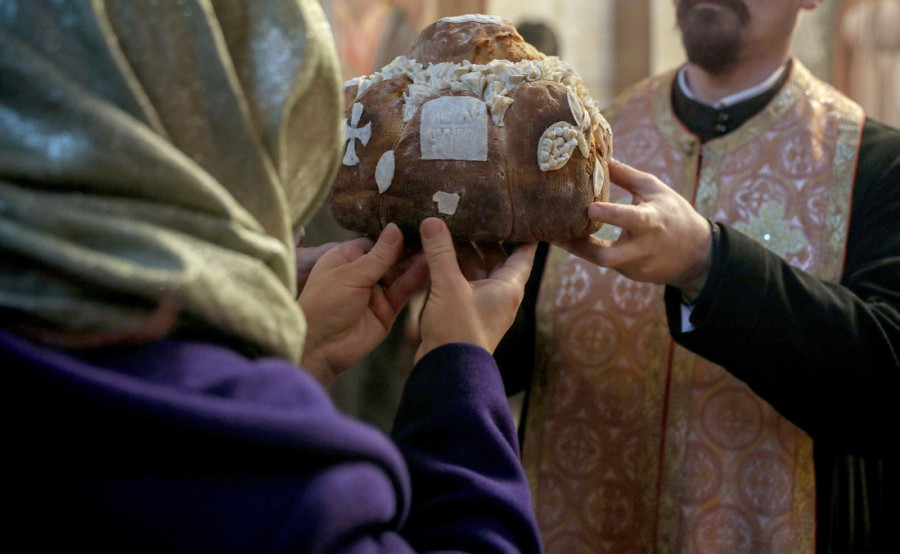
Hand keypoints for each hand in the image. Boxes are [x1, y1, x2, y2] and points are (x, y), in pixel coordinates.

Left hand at [298, 224, 427, 384]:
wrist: (320, 348)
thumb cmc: (324, 305)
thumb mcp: (350, 275)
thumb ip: (378, 255)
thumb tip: (395, 228)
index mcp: (346, 258)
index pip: (375, 241)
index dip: (394, 233)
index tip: (416, 221)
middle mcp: (362, 273)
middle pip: (391, 256)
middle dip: (410, 246)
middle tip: (434, 231)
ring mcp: (376, 292)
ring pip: (400, 273)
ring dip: (416, 261)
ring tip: (438, 246)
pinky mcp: (387, 310)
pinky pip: (404, 292)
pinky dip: (416, 280)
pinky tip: (430, 266)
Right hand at [415, 218, 536, 361]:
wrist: (447, 371)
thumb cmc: (458, 330)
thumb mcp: (449, 286)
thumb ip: (441, 252)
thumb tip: (433, 220)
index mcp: (509, 286)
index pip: (525, 252)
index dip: (523, 231)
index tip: (517, 210)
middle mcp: (500, 294)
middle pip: (495, 257)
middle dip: (481, 237)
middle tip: (468, 212)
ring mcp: (482, 304)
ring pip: (475, 269)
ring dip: (462, 253)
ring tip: (447, 227)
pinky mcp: (464, 312)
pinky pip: (461, 283)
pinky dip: (451, 269)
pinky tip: (435, 255)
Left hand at [556, 160, 712, 299]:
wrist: (697, 255)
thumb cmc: (673, 213)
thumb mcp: (653, 189)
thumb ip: (624, 175)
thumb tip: (597, 154)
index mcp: (652, 221)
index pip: (631, 219)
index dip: (611, 215)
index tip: (590, 208)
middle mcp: (642, 248)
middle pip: (607, 256)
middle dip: (580, 247)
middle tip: (554, 232)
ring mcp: (635, 266)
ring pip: (601, 260)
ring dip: (578, 247)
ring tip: (553, 232)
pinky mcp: (630, 275)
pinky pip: (606, 262)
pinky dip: (590, 250)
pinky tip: (572, 238)